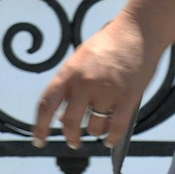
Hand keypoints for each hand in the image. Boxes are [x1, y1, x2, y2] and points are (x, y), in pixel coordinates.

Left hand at [32, 12, 156, 149]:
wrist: (136, 31)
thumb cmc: (107, 44)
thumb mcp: (79, 60)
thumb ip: (69, 86)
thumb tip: (61, 117)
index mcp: (69, 72)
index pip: (46, 104)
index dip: (40, 127)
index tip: (38, 142)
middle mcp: (84, 83)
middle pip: (70, 122)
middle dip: (70, 137)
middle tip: (74, 142)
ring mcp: (106, 91)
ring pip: (94, 128)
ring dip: (95, 132)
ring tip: (99, 127)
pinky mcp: (127, 98)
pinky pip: (116, 128)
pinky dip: (112, 138)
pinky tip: (110, 140)